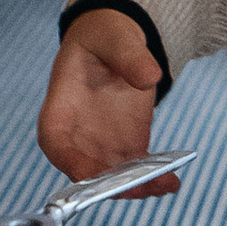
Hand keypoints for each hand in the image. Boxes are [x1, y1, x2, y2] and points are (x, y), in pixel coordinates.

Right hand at [38, 10, 164, 182]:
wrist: (118, 44)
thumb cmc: (103, 38)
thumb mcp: (114, 38)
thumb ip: (129, 56)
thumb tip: (148, 76)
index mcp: (60, 107)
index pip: (55, 140)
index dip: (68, 160)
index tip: (87, 174)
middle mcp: (78, 135)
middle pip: (85, 168)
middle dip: (109, 183)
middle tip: (135, 187)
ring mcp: (102, 145)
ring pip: (113, 176)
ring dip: (135, 187)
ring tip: (161, 185)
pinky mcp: (127, 146)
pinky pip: (138, 170)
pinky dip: (153, 180)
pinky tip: (172, 182)